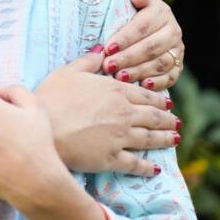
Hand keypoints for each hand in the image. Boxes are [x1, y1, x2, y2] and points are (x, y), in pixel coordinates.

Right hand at [36, 46, 179, 175]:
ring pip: (151, 139)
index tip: (167, 104)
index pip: (144, 95)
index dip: (158, 100)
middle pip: (153, 117)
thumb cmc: (51, 96)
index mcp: (115, 91)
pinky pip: (136, 164)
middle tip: (176, 123)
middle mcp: (124, 114)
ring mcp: (121, 138)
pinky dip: (148, 167)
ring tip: (175, 140)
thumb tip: (103, 50)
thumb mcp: (68, 72)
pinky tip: (155, 168)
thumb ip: (88, 61)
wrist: (44, 128)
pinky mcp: (113, 159)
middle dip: (167, 120)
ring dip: (165, 139)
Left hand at [104, 0, 184, 89]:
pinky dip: (158, 83)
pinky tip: (142, 85)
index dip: (125, 38)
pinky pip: (171, 77)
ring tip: (119, 77)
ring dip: (139, 71)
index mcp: (160, 11)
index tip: (107, 48)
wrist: (139, 18)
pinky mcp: (178, 65)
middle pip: (151, 47)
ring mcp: (177, 48)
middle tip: (109, 65)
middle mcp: (172, 29)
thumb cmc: (127, 7)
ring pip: (160, 63)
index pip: (143, 26)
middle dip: (128, 57)